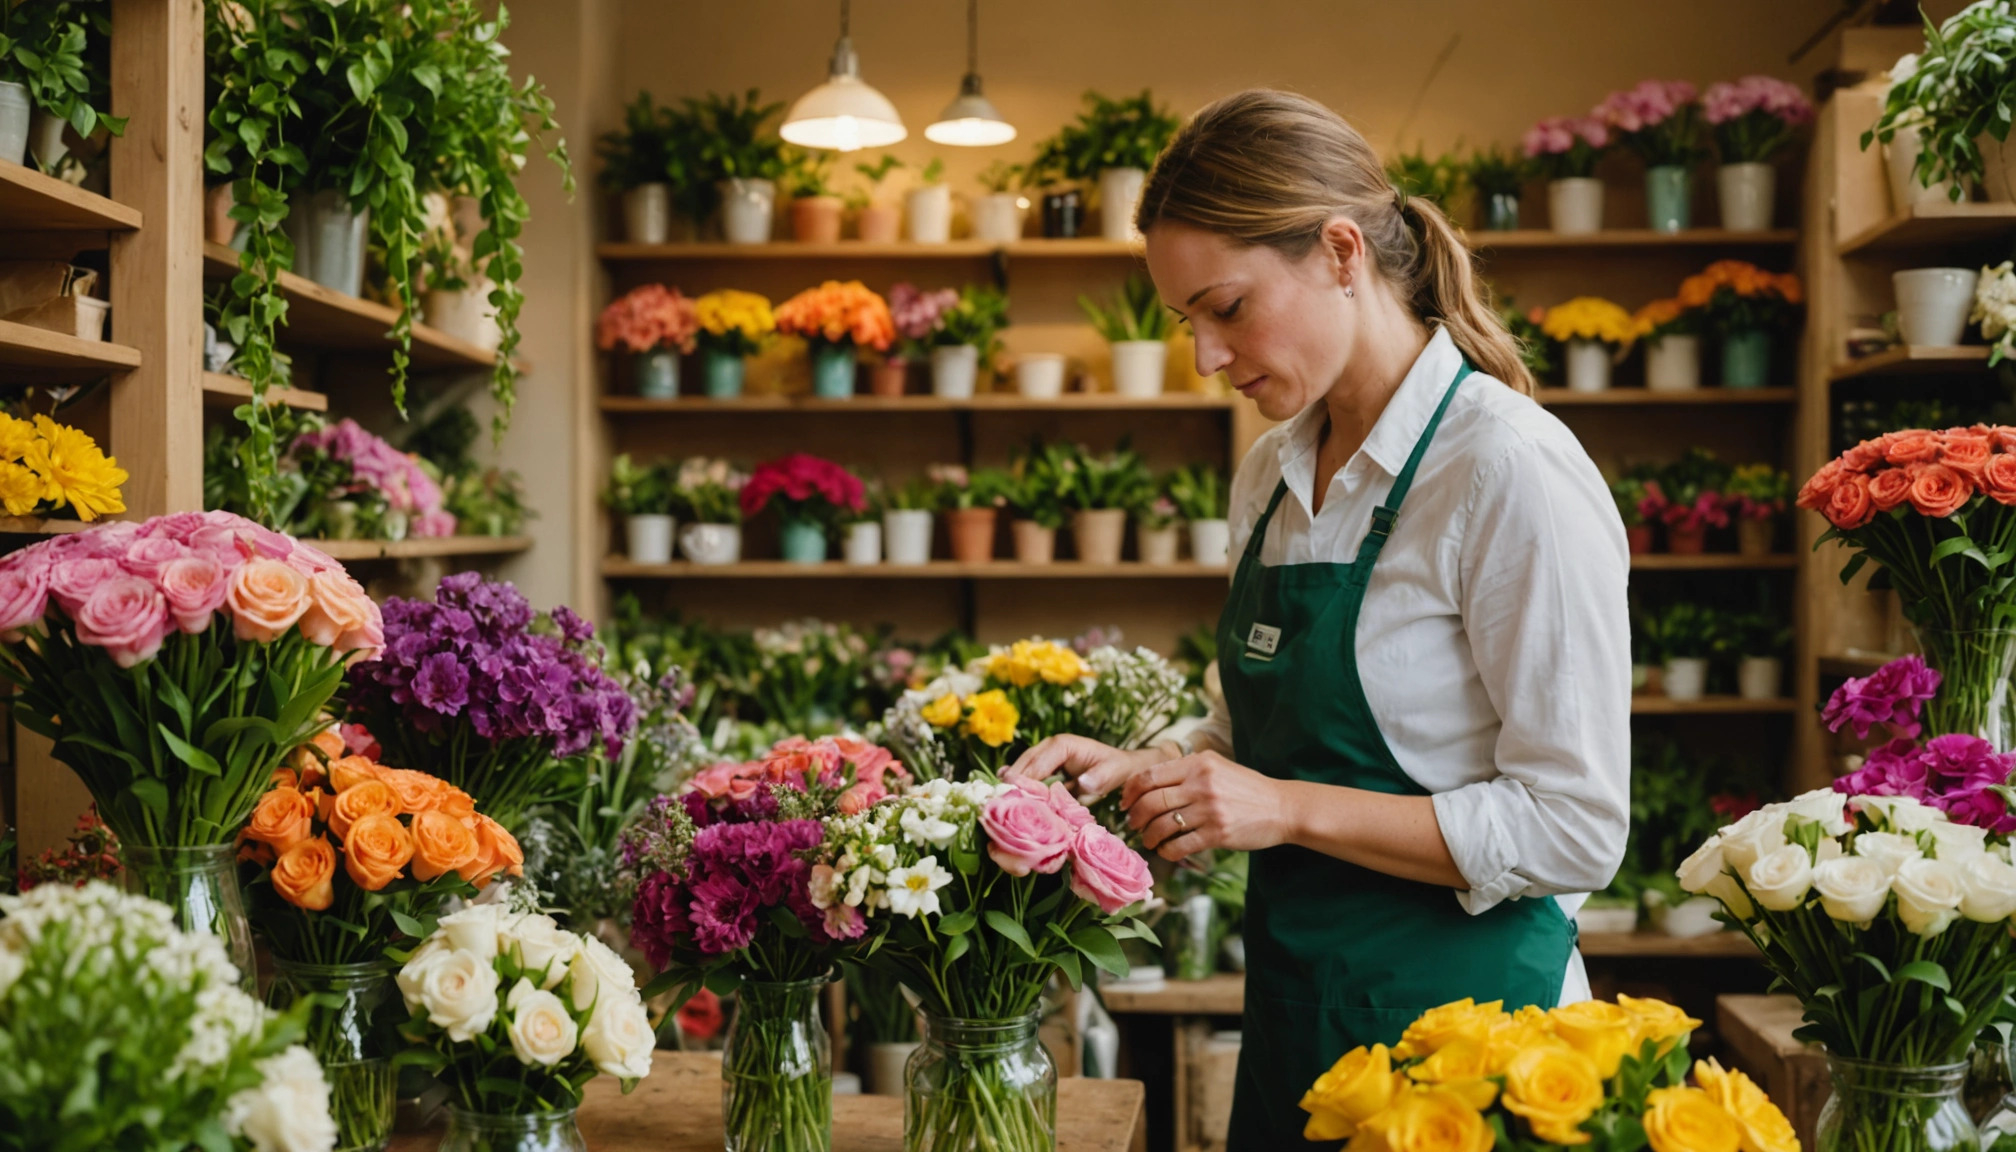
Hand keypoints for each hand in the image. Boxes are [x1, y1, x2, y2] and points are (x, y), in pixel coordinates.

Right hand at [1005, 735, 1171, 798]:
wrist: (1121, 766)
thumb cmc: (1116, 768)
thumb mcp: (1113, 772)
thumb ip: (1099, 778)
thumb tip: (1082, 783)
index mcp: (1063, 745)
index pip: (1039, 760)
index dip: (1025, 776)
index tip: (1012, 792)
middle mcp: (1049, 747)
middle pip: (1024, 763)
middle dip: (1012, 781)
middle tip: (999, 801)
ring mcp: (1044, 756)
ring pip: (1021, 769)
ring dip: (1012, 785)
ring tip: (998, 803)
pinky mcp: (1043, 768)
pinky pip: (1026, 776)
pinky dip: (1017, 786)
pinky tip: (1004, 797)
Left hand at [1121, 751, 1292, 861]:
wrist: (1282, 807)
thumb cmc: (1246, 788)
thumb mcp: (1217, 766)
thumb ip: (1186, 771)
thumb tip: (1148, 784)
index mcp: (1198, 763)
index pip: (1150, 776)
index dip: (1130, 791)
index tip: (1124, 803)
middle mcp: (1202, 784)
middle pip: (1151, 802)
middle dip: (1135, 817)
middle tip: (1133, 825)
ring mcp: (1210, 810)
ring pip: (1162, 825)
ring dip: (1149, 836)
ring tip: (1149, 840)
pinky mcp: (1218, 834)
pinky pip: (1180, 845)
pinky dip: (1167, 851)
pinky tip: (1167, 850)